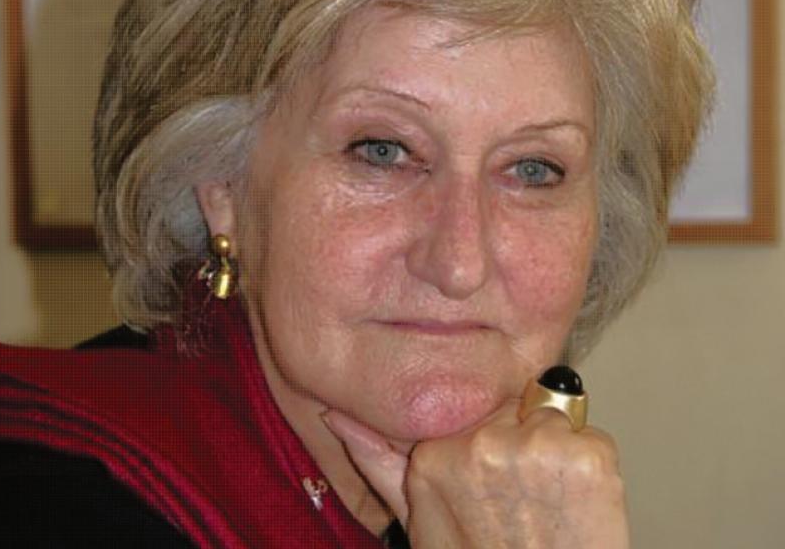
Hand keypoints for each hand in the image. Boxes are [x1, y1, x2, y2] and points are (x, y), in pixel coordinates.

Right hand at [323, 394, 628, 547]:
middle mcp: (482, 442)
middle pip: (511, 407)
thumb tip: (334, 414)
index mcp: (435, 454)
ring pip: (552, 417)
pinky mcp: (587, 456)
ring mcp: (537, 447)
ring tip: (550, 501)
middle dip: (520, 438)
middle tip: (525, 494)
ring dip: (557, 449)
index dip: (487, 438)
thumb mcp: (418, 518)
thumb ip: (377, 460)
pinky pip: (591, 435)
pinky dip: (592, 463)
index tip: (496, 475)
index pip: (468, 409)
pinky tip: (577, 503)